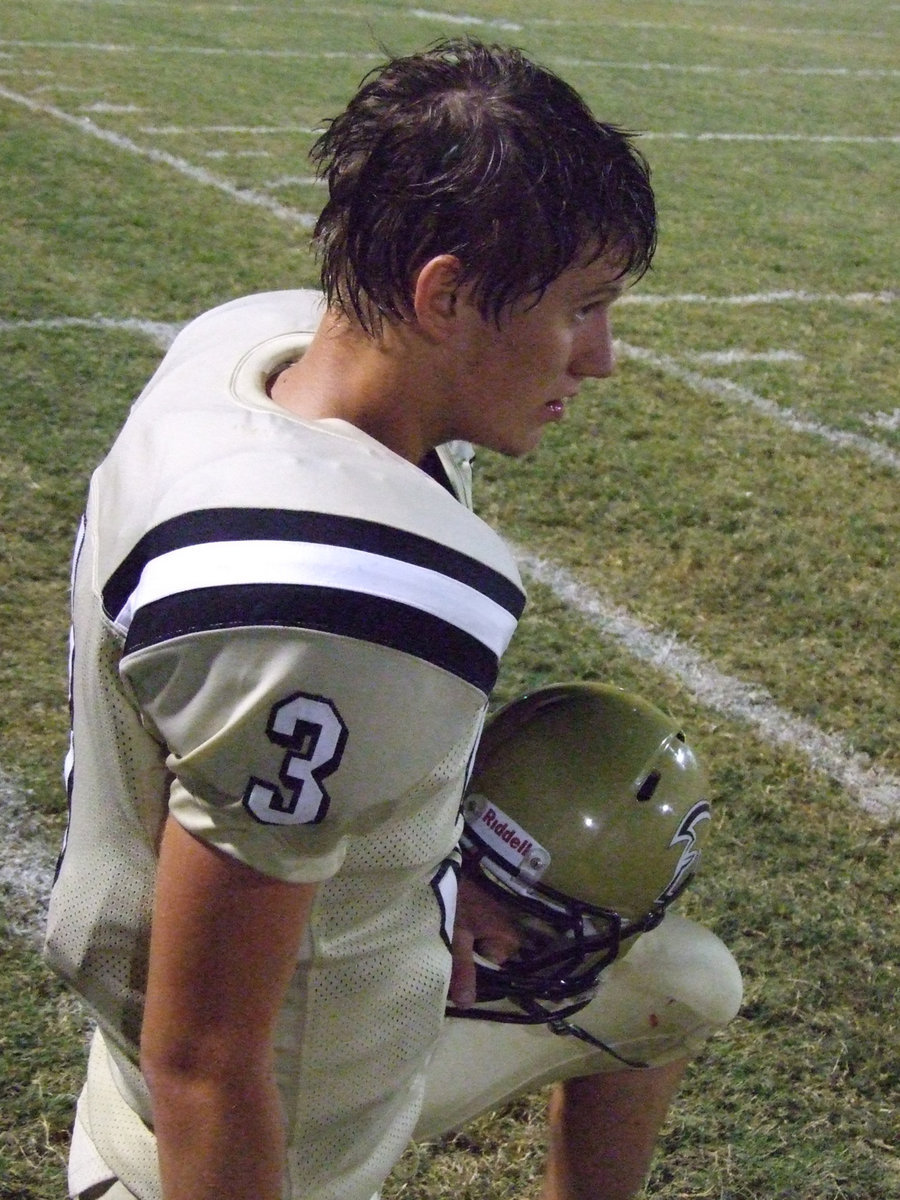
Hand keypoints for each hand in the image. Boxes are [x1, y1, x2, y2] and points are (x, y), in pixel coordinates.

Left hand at [449, 874, 520, 1007]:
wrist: (449, 864)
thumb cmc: (458, 898)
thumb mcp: (456, 936)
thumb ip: (462, 970)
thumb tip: (468, 1005)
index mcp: (508, 940)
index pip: (490, 971)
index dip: (468, 971)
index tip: (448, 962)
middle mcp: (508, 931)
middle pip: (483, 960)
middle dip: (463, 958)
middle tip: (442, 946)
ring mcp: (496, 920)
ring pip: (476, 946)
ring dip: (458, 945)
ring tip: (441, 935)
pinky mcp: (483, 911)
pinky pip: (473, 932)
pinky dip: (459, 932)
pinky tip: (445, 925)